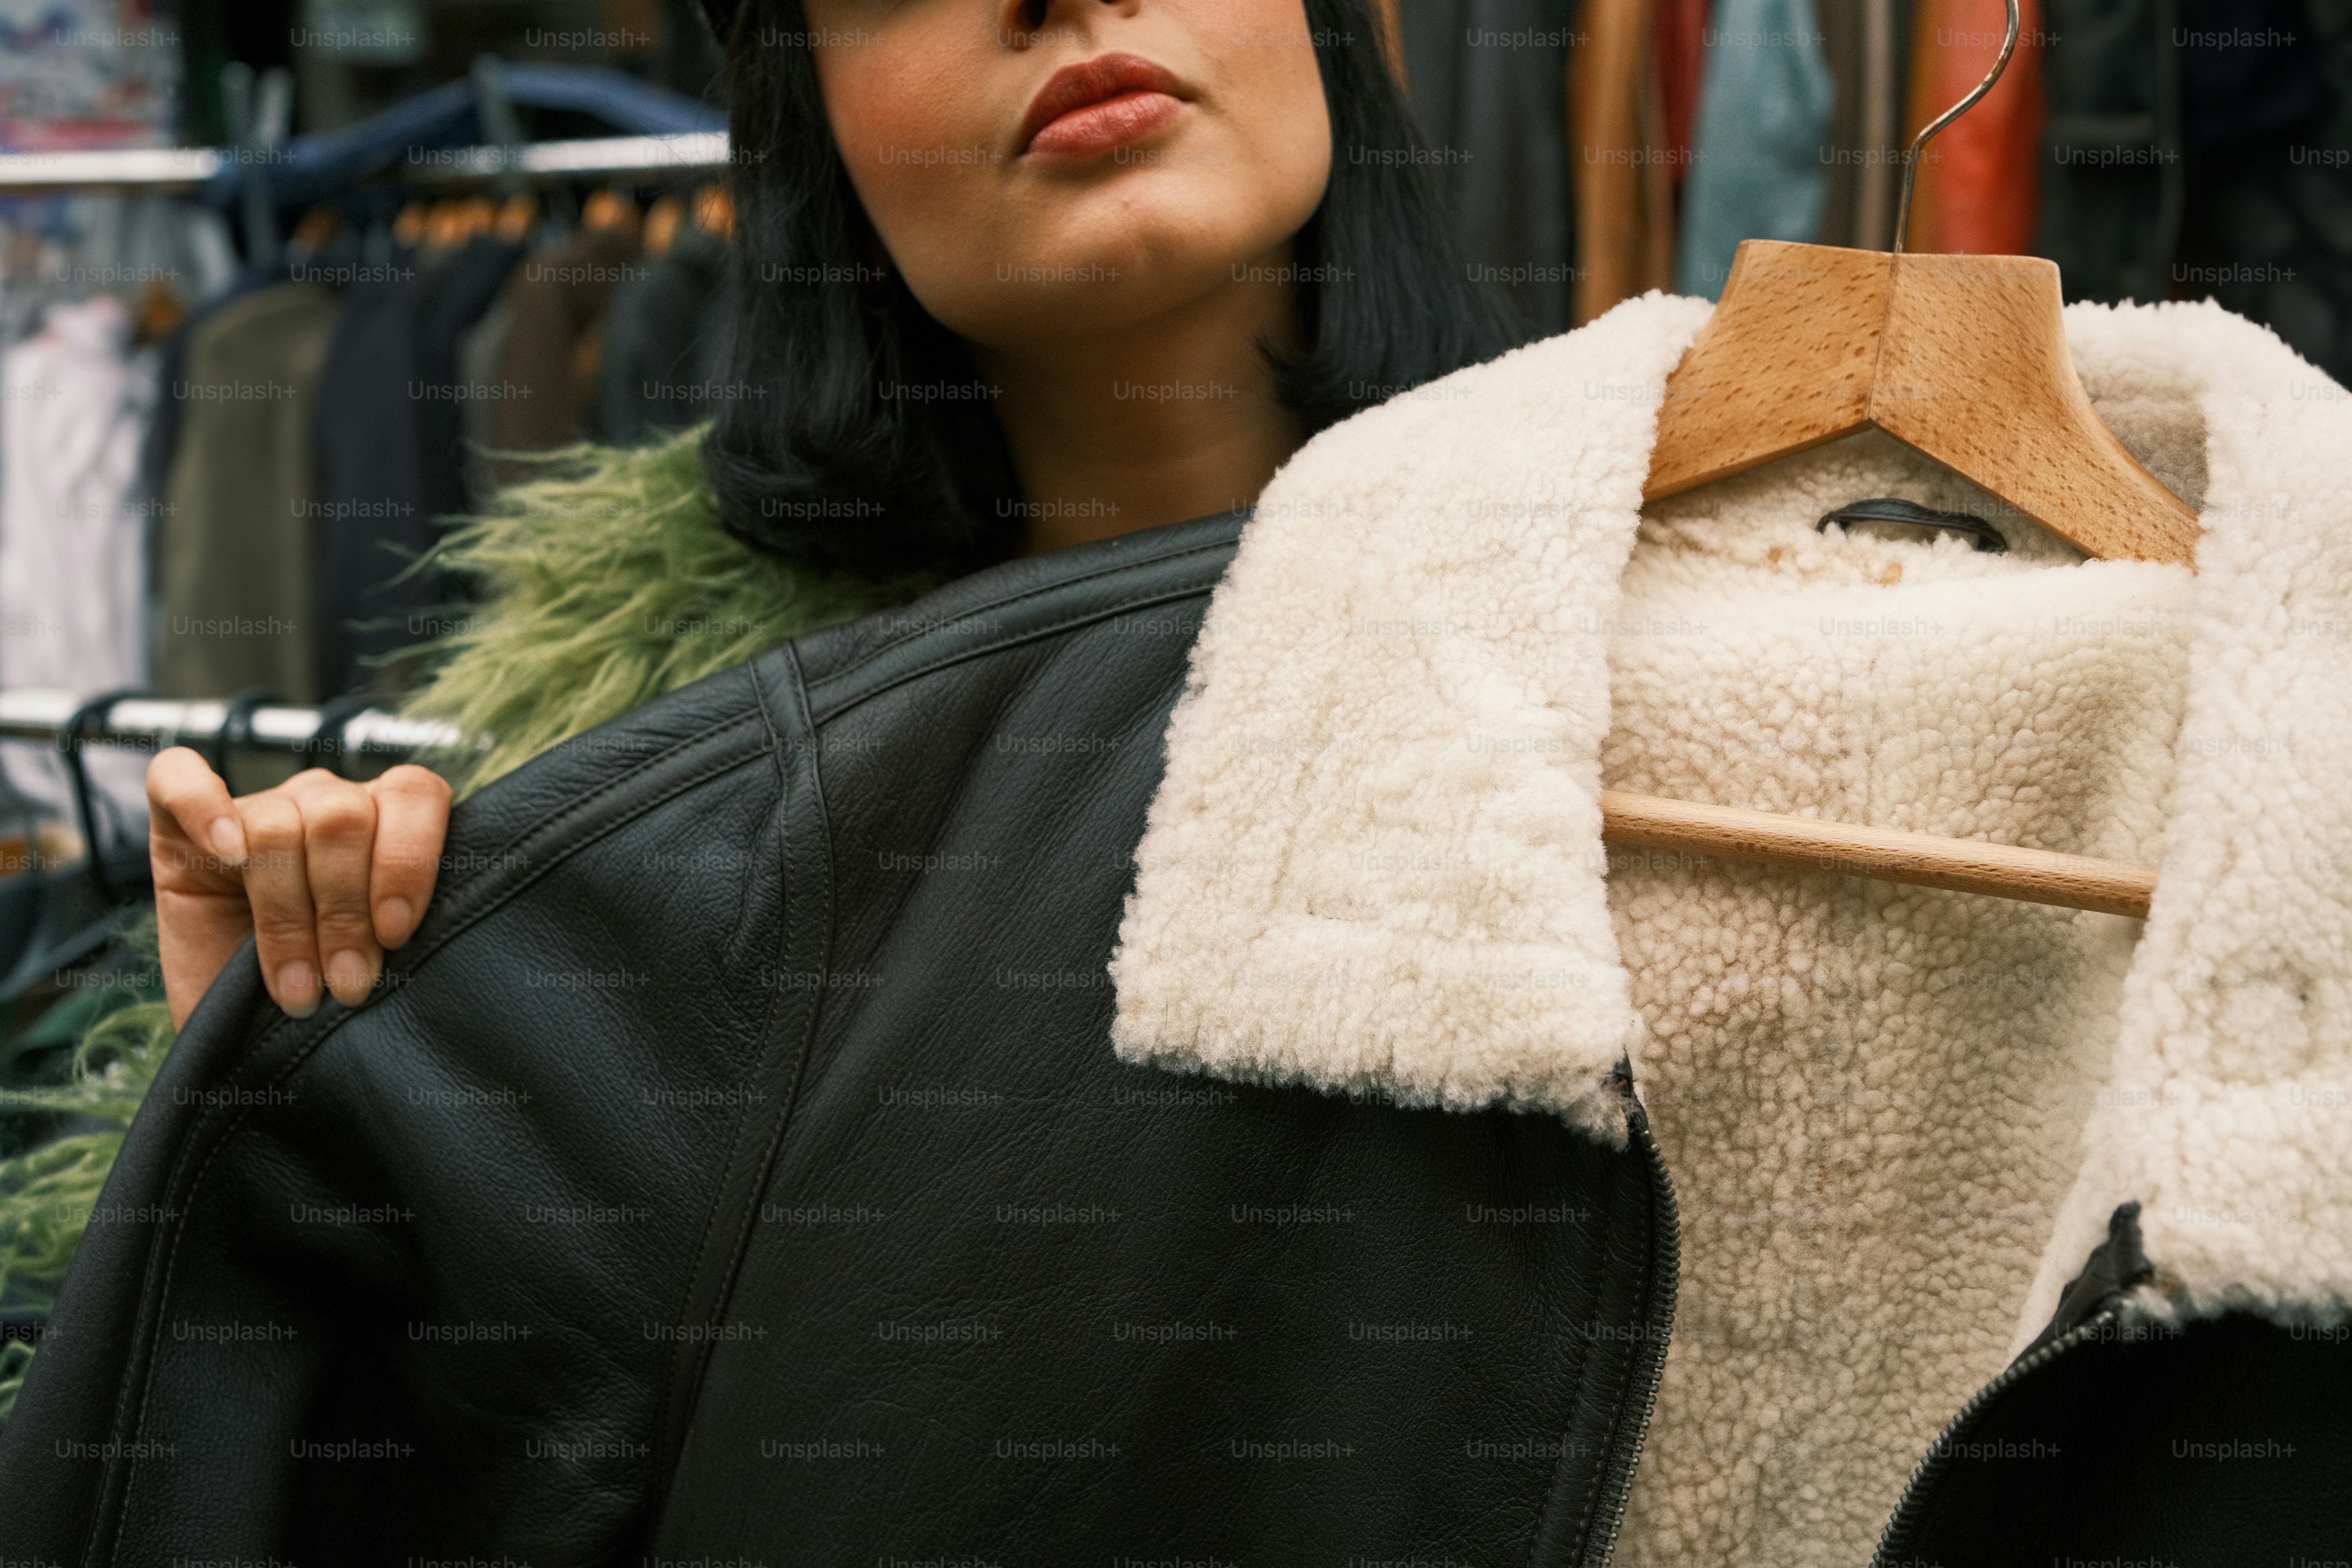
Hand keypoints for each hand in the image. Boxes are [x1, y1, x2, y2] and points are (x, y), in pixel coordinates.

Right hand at [146, 749, 452, 1028]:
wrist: (247, 1037)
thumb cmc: (326, 992)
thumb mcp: (377, 957)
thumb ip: (399, 921)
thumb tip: (408, 925)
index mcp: (385, 820)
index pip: (413, 794)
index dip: (406, 861)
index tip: (396, 933)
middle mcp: (322, 803)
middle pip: (343, 817)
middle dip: (346, 910)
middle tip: (346, 982)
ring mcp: (252, 809)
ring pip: (279, 826)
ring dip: (287, 917)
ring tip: (296, 987)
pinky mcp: (174, 825)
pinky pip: (178, 777)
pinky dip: (202, 807)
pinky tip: (225, 851)